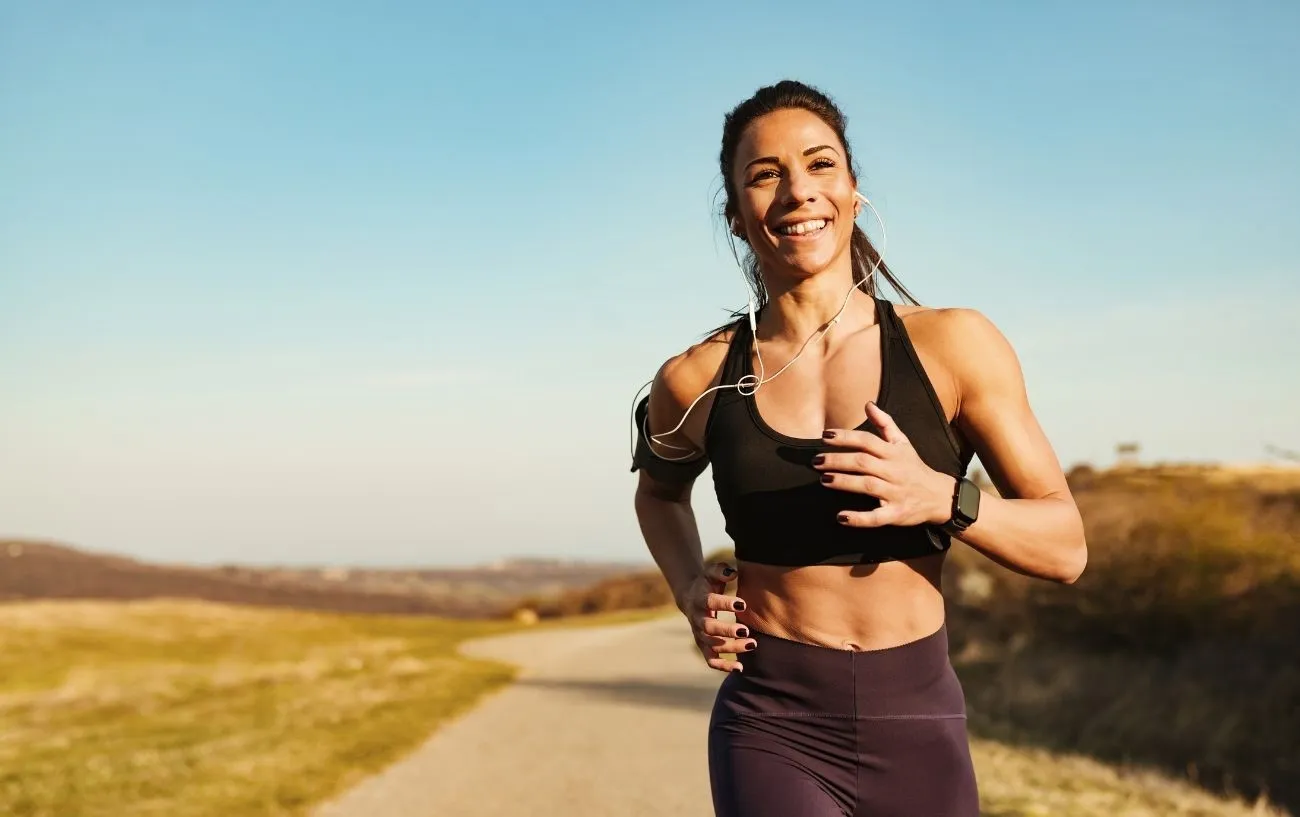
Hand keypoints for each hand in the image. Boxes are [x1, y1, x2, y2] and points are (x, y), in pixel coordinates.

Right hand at [675, 561, 754, 671]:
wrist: (690, 597)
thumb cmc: (707, 584)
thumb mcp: (711, 573)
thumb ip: (721, 571)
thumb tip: (733, 572)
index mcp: (699, 599)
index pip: (709, 602)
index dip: (724, 604)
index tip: (743, 604)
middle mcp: (697, 619)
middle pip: (709, 628)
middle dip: (727, 631)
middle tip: (746, 631)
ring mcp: (699, 634)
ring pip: (712, 645)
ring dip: (731, 647)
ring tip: (752, 645)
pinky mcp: (703, 646)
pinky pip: (710, 660)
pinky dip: (723, 666)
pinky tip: (740, 668)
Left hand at [814, 401, 955, 528]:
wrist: (941, 496)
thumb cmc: (914, 467)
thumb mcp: (903, 443)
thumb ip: (885, 423)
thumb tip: (867, 403)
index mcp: (894, 453)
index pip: (867, 441)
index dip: (846, 437)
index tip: (825, 436)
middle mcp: (894, 471)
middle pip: (864, 462)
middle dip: (838, 460)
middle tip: (816, 461)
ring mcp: (896, 493)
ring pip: (868, 486)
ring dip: (845, 482)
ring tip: (823, 480)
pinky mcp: (897, 514)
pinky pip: (877, 517)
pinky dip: (859, 518)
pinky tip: (841, 517)